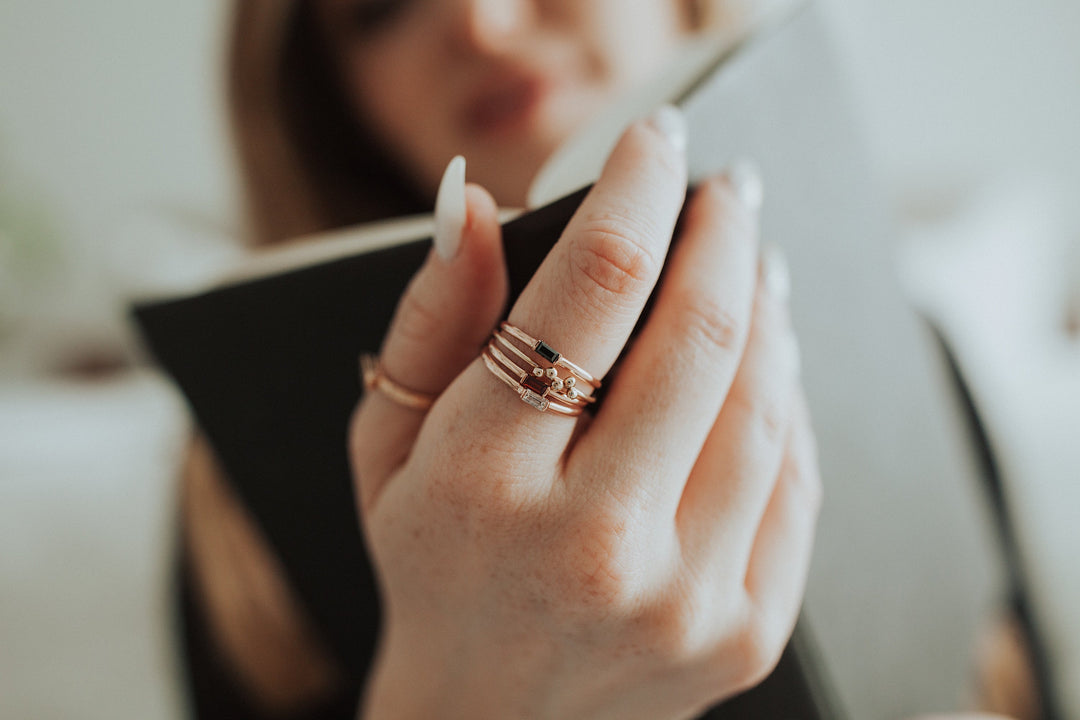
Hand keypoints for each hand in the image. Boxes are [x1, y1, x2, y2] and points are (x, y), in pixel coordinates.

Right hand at [349, 108, 819, 719]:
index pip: (589, 291)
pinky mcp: (745, 632)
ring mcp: (682, 598)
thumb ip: (430, 320)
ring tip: (754, 259)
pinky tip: (771, 357)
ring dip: (767, 309)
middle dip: (721, 235)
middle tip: (728, 187)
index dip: (634, 191)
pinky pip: (794, 481)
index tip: (656, 139)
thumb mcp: (390, 447)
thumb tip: (471, 201)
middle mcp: (590, 545)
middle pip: (697, 337)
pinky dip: (789, 400)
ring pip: (762, 405)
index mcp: (483, 484)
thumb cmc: (430, 570)